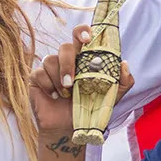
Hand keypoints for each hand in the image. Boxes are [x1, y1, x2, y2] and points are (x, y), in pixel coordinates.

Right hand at [31, 24, 133, 142]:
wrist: (70, 130)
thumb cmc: (90, 110)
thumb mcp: (111, 97)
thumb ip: (122, 82)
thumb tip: (123, 63)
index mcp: (83, 59)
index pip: (80, 35)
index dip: (82, 31)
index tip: (87, 38)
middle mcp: (66, 60)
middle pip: (64, 47)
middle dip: (68, 63)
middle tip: (72, 82)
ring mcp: (50, 68)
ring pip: (50, 60)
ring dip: (58, 79)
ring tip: (66, 95)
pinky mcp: (36, 78)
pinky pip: (39, 73)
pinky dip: (47, 86)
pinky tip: (53, 97)